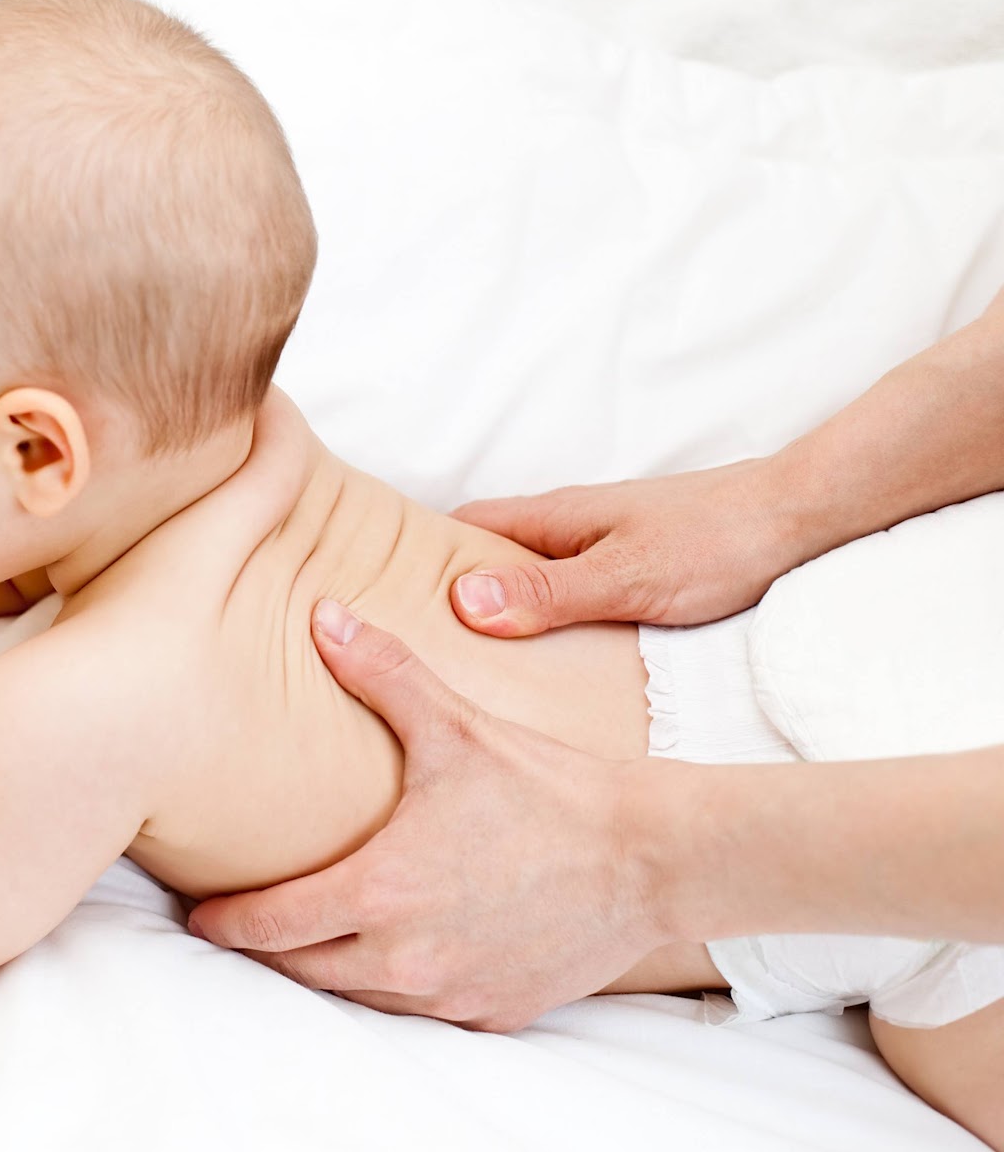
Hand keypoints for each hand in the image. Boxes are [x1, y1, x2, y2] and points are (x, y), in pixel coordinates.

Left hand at [187, 601, 669, 1031]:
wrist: (650, 857)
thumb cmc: (548, 790)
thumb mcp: (456, 725)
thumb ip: (381, 672)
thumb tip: (324, 617)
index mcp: (380, 892)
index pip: (269, 926)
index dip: (224, 923)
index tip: (201, 916)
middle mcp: (406, 958)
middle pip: (302, 970)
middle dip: (267, 949)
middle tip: (244, 923)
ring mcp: (450, 993)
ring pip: (357, 998)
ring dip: (328, 969)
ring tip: (309, 937)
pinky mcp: (493, 1012)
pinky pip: (421, 1012)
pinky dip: (396, 987)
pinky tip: (395, 953)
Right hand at [447, 457, 802, 635]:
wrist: (801, 518)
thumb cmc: (716, 541)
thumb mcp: (626, 580)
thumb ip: (548, 595)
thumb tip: (463, 603)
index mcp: (554, 519)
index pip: (463, 528)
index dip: (420, 558)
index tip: (384, 598)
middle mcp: (570, 528)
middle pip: (490, 555)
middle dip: (452, 592)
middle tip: (417, 647)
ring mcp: (602, 547)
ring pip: (531, 576)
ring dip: (503, 610)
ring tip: (473, 666)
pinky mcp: (634, 570)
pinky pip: (569, 593)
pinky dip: (548, 620)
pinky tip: (552, 662)